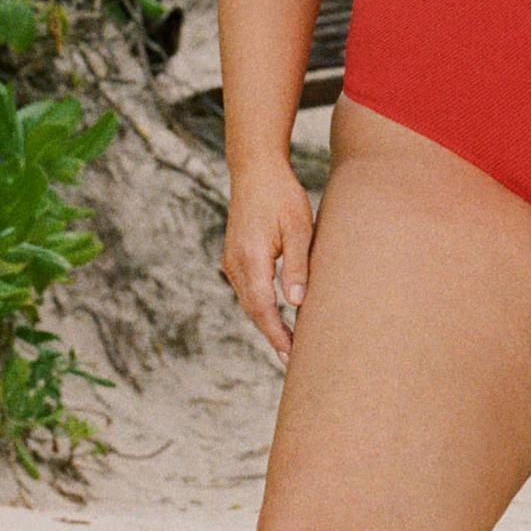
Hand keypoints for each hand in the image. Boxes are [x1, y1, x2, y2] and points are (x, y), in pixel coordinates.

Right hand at [221, 159, 317, 360]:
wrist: (254, 170)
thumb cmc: (282, 195)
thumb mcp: (298, 228)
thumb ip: (297, 266)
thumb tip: (296, 304)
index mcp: (251, 258)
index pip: (263, 308)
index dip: (277, 334)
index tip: (290, 356)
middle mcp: (236, 263)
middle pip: (253, 310)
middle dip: (272, 335)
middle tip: (292, 360)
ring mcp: (231, 260)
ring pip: (248, 301)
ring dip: (266, 323)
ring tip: (287, 344)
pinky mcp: (234, 256)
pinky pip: (247, 289)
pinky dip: (260, 306)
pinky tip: (275, 315)